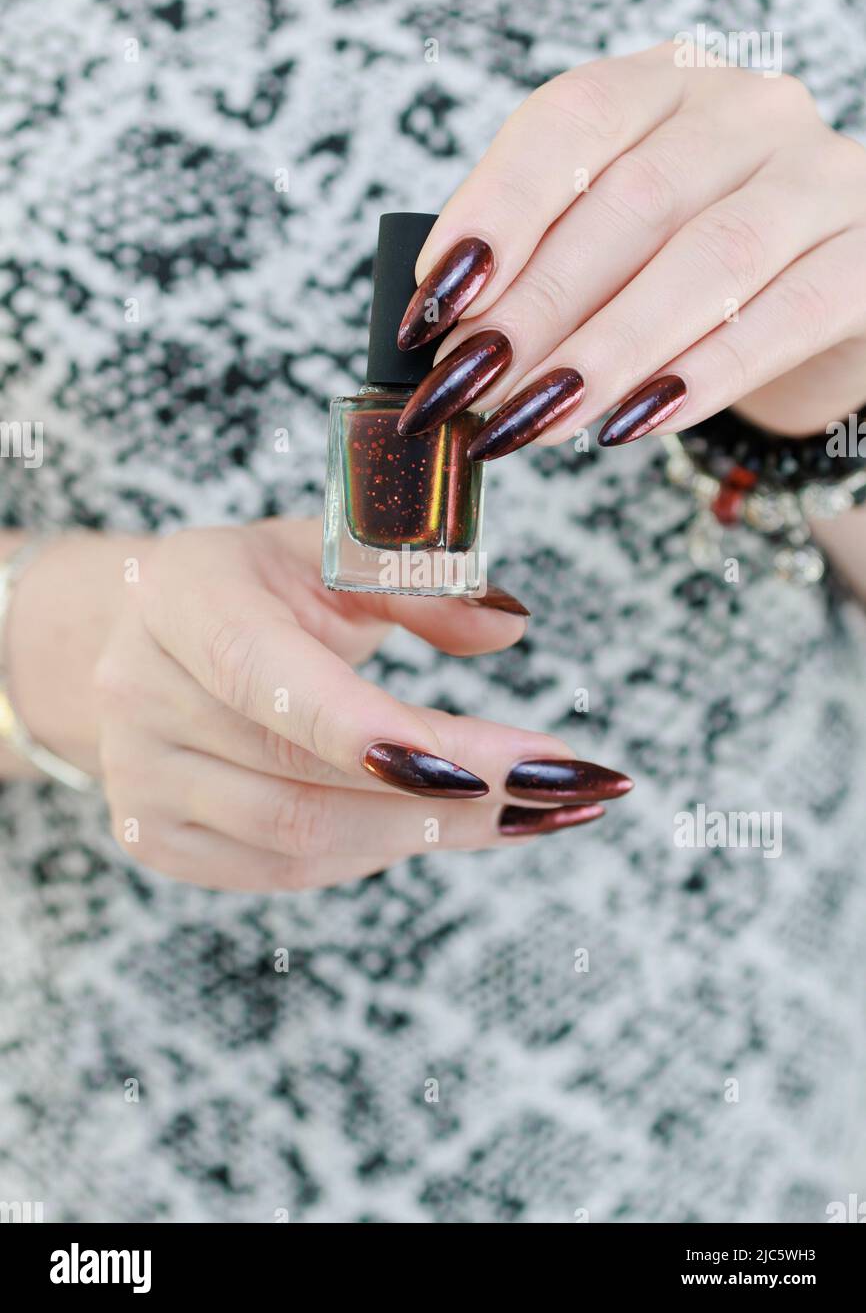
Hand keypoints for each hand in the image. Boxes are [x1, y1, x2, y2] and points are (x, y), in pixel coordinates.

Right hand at [4, 522, 631, 889]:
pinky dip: (374, 852)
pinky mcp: (158, 840)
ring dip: (428, 834)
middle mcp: (143, 694)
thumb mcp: (328, 547)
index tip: (513, 758)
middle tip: (559, 788)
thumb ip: (416, 576)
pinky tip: (436, 824)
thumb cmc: (252, 588)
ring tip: (524, 811)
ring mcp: (141, 780)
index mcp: (184, 600)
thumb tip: (508, 623)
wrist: (133, 639)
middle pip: (306, 779)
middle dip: (453, 794)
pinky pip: (283, 871)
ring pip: (302, 840)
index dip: (388, 732)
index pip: (275, 681)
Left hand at [395, 42, 865, 455]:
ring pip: (711, 258)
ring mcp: (820, 179)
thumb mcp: (610, 243)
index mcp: (666, 84)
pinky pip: (787, 315)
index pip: (575, 118)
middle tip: (472, 385)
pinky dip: (702, 375)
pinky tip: (632, 422)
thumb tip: (446, 336)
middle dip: (539, 304)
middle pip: (635, 199)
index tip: (435, 301)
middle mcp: (750, 112)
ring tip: (533, 418)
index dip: (499, 209)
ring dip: (607, 349)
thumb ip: (539, 264)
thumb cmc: (684, 271)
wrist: (819, 299)